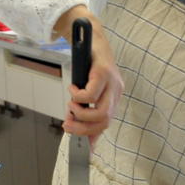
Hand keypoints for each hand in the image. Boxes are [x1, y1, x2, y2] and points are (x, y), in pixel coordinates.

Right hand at [62, 31, 123, 145]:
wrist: (90, 37)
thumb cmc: (88, 64)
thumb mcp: (88, 89)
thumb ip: (87, 110)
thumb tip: (84, 137)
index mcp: (114, 97)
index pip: (106, 123)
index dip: (92, 136)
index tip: (81, 146)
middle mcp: (116, 91)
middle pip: (105, 120)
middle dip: (84, 128)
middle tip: (68, 125)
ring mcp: (112, 82)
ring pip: (100, 110)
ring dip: (81, 113)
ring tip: (70, 107)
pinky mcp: (103, 72)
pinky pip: (91, 93)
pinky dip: (78, 96)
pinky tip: (73, 89)